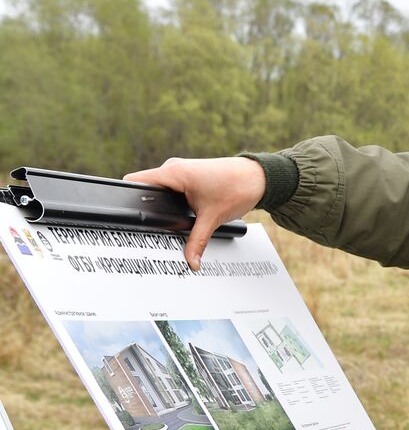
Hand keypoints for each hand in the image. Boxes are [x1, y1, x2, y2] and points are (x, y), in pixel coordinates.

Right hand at [124, 157, 266, 269]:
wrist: (259, 178)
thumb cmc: (238, 187)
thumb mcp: (213, 219)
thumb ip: (197, 242)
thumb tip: (190, 262)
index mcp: (172, 172)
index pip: (134, 181)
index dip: (129, 200)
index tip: (129, 218)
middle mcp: (173, 168)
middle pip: (146, 189)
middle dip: (147, 208)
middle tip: (148, 228)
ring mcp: (181, 171)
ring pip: (160, 189)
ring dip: (161, 204)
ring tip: (165, 222)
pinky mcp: (189, 176)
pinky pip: (172, 188)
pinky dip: (171, 201)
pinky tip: (177, 213)